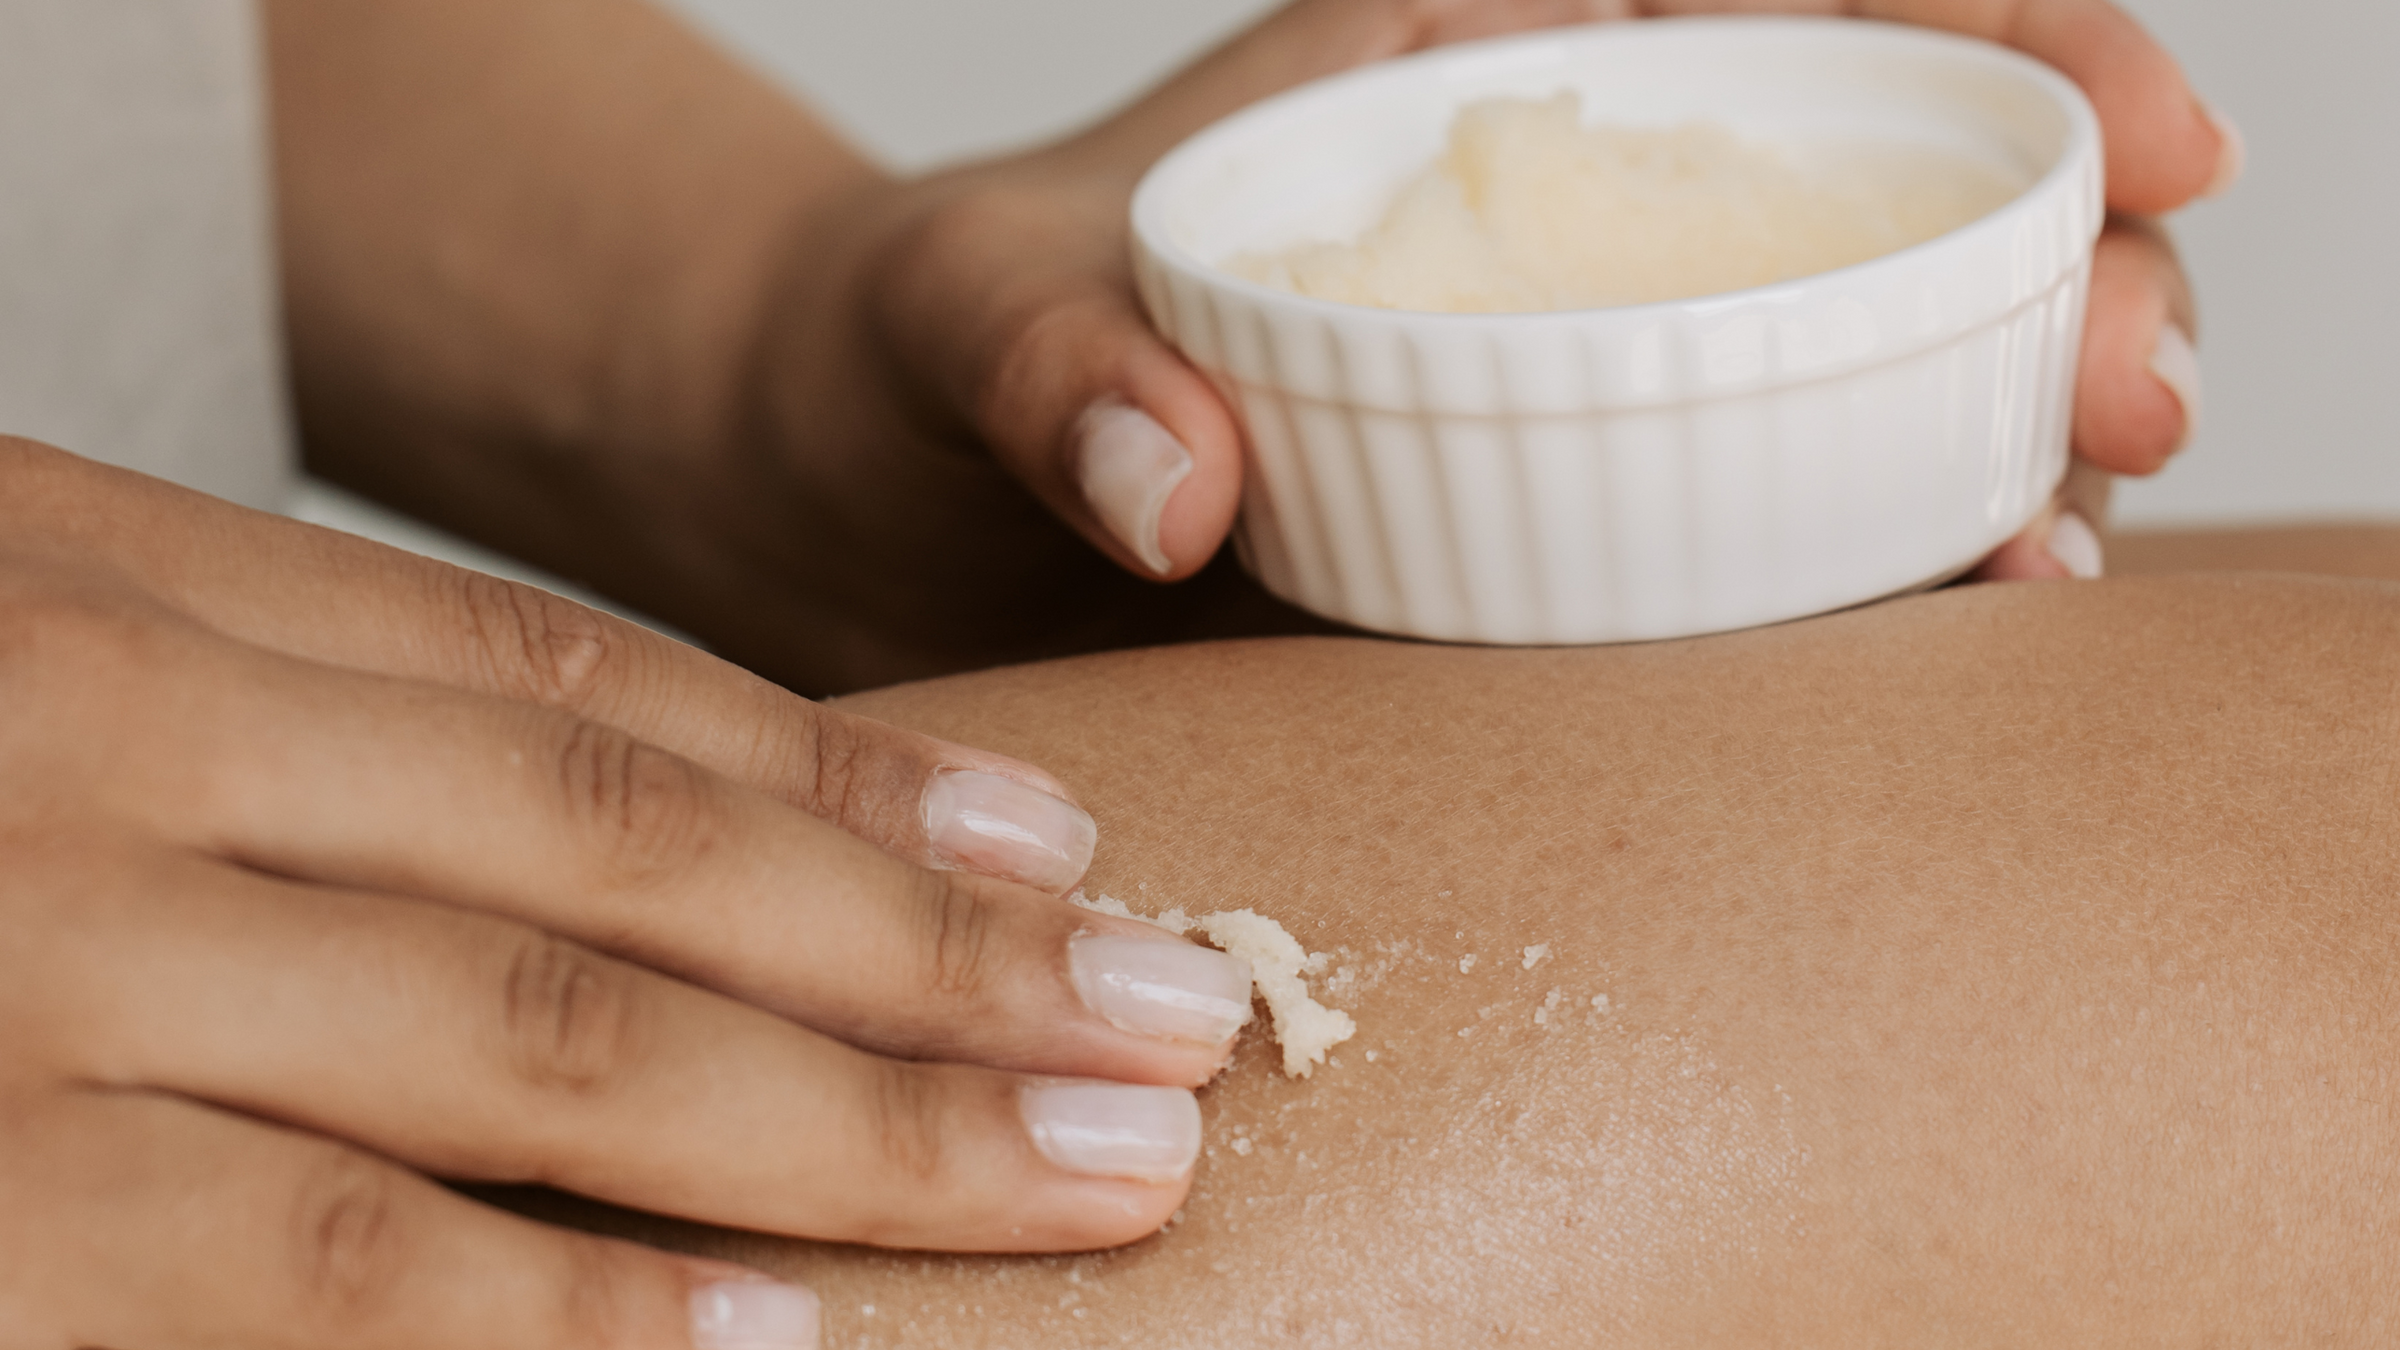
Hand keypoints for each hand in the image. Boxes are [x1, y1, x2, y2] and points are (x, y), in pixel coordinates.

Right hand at [0, 442, 1253, 1347]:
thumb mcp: (28, 681)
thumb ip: (265, 737)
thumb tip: (618, 856)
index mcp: (127, 594)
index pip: (563, 678)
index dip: (842, 771)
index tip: (1061, 845)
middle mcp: (108, 744)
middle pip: (622, 847)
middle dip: (934, 953)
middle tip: (1178, 1014)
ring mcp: (46, 965)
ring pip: (550, 1040)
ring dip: (863, 1125)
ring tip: (1100, 1173)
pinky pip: (349, 1264)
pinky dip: (588, 1306)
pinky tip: (792, 1337)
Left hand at [743, 0, 2229, 682]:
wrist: (881, 502)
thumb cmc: (933, 345)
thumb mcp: (964, 317)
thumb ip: (1054, 366)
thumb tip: (1180, 485)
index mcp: (1455, 73)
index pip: (1772, 3)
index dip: (1998, 29)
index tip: (2146, 125)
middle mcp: (1543, 231)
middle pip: (1869, 199)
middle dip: (2053, 264)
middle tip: (2137, 388)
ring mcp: (1563, 398)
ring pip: (1847, 386)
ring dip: (1998, 446)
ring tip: (2062, 544)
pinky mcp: (1540, 559)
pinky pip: (1737, 556)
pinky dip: (1853, 593)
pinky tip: (1928, 642)